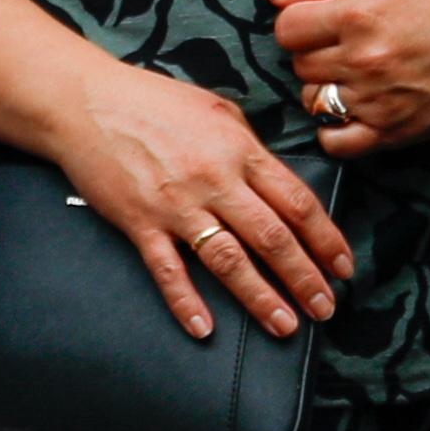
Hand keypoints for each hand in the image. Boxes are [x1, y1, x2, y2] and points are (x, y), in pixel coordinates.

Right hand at [52, 56, 351, 342]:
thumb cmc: (153, 101)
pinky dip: (186, 302)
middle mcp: (215, 180)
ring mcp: (177, 205)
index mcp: (240, 150)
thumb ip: (248, 147)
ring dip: (260, 297)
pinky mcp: (140, 222)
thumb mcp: (217, 110)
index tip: (343, 267)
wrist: (86, 103)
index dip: (326, 238)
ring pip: (229, 260)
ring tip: (284, 325)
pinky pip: (168, 270)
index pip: (297, 201)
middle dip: (305, 277)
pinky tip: (204, 329)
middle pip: (273, 237)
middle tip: (326, 308)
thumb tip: (272, 179)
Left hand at [271, 0, 429, 158]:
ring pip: (312, 100)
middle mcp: (364, 59)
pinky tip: (354, 107)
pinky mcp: (388, 131)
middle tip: (348, 45)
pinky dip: (335, 129)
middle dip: (315, 53)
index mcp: (358, 14)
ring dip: (326, 88)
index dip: (301, 22)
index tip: (324, 21)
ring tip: (357, 73)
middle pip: (298, 65)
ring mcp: (375, 100)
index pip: (287, 28)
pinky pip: (333, 141)